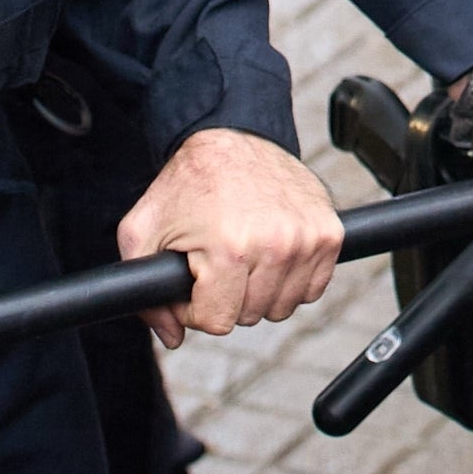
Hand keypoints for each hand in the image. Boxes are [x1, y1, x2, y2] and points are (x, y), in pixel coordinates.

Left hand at [119, 125, 343, 345]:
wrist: (233, 135)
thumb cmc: (187, 183)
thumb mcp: (143, 232)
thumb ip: (146, 293)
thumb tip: (172, 338)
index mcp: (229, 248)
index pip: (217, 322)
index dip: (196, 308)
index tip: (193, 281)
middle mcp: (276, 245)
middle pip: (250, 317)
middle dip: (228, 296)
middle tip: (216, 263)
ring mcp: (307, 239)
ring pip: (282, 307)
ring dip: (260, 291)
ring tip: (243, 256)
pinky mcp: (330, 233)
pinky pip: (312, 289)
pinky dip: (291, 280)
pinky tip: (270, 254)